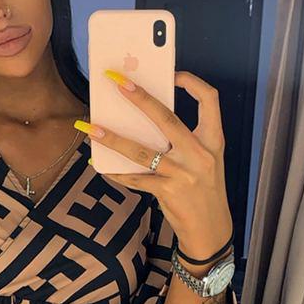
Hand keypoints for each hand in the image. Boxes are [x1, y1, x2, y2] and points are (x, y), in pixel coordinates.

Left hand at [86, 69, 233, 259]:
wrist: (211, 230)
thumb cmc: (204, 190)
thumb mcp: (204, 161)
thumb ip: (185, 141)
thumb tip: (145, 120)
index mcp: (213, 141)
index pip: (209, 100)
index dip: (192, 82)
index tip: (172, 74)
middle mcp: (200, 154)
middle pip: (166, 118)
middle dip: (140, 97)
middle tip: (117, 82)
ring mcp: (183, 174)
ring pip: (141, 150)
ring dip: (112, 139)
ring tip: (90, 128)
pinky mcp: (167, 191)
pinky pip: (135, 178)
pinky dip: (116, 172)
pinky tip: (100, 166)